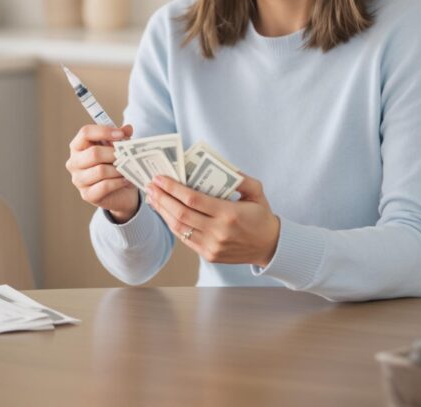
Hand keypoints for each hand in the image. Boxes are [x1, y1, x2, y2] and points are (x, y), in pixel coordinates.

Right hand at [66, 123, 138, 221]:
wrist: (120, 192)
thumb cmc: (115, 164)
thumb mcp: (119, 147)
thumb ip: (122, 136)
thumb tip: (127, 129)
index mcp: (78, 146)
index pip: (85, 132)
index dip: (104, 131)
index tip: (121, 134)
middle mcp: (74, 162)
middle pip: (94, 153)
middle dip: (114, 153)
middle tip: (128, 155)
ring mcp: (78, 180)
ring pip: (101, 170)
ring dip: (118, 169)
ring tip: (128, 168)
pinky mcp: (87, 195)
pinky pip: (104, 186)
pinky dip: (118, 182)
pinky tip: (126, 179)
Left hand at [145, 175, 280, 266]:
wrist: (270, 247)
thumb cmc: (261, 216)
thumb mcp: (257, 192)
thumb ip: (241, 177)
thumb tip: (220, 165)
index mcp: (229, 213)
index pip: (193, 199)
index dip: (173, 188)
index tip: (160, 178)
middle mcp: (218, 231)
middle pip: (181, 213)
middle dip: (162, 198)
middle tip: (150, 185)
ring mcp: (212, 246)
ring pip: (179, 228)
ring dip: (163, 211)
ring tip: (153, 198)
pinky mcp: (209, 255)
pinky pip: (185, 239)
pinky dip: (173, 224)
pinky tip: (166, 213)